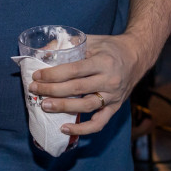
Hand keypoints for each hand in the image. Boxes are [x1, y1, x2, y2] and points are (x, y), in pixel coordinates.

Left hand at [27, 33, 142, 136]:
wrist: (137, 56)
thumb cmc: (110, 47)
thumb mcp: (91, 40)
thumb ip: (68, 44)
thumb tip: (43, 50)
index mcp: (103, 62)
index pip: (74, 70)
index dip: (53, 75)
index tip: (37, 76)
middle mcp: (109, 80)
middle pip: (77, 89)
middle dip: (52, 90)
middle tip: (34, 90)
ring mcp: (113, 96)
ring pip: (86, 106)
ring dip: (63, 108)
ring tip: (45, 106)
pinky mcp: (115, 107)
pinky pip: (99, 123)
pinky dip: (83, 129)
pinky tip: (65, 129)